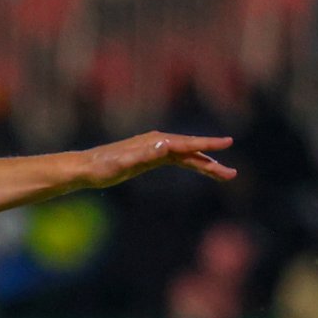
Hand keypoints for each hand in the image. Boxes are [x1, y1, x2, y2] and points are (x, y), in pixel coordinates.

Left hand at [81, 133, 234, 189]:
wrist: (85, 168)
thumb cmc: (101, 167)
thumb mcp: (122, 163)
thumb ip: (143, 155)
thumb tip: (165, 145)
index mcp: (155, 142)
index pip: (187, 144)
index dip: (208, 144)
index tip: (228, 143)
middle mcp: (158, 142)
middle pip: (192, 151)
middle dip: (212, 162)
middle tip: (231, 174)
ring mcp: (156, 149)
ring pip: (188, 156)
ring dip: (206, 165)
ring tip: (225, 175)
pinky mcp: (151, 157)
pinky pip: (178, 159)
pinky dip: (192, 163)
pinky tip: (202, 168)